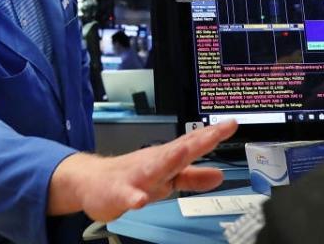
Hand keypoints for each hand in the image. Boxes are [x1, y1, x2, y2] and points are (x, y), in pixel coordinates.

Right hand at [48, 119, 237, 221]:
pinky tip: (139, 199)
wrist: (92, 182)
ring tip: (183, 153)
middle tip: (215, 133)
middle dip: (196, 143)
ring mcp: (136, 177)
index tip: (231, 124)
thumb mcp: (167, 179)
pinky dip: (133, 197)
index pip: (192, 144)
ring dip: (168, 160)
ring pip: (154, 169)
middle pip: (177, 152)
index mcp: (166, 159)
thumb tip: (220, 174)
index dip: (212, 135)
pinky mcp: (119, 193)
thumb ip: (193, 177)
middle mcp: (153, 164)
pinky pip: (127, 196)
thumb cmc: (131, 177)